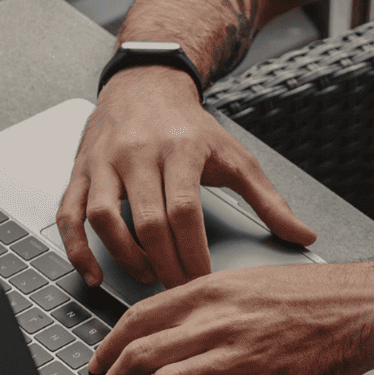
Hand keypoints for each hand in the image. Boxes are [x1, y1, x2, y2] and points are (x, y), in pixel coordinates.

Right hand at [56, 66, 315, 288]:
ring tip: (148, 277)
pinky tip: (94, 274)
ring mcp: (104, 163)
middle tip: (179, 291)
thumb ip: (269, 201)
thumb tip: (304, 236)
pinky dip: (77, 249)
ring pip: (104, 219)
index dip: (193, 253)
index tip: (204, 282)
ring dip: (126, 258)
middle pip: (148, 221)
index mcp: (180, 150)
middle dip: (165, 264)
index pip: (185, 212)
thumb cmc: (191, 127)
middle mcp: (138, 154)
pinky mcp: (80, 171)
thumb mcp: (235, 157)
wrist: (146, 83)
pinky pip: (69, 214)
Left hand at [88, 263, 373, 374]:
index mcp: (211, 291)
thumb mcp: (245, 280)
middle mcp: (220, 322)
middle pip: (143, 354)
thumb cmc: (309, 293)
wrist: (362, 306)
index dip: (108, 346)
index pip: (138, 318)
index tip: (99, 362)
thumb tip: (161, 324)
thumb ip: (201, 301)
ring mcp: (243, 357)